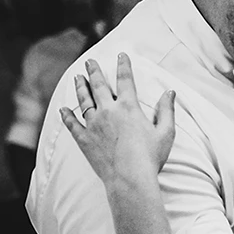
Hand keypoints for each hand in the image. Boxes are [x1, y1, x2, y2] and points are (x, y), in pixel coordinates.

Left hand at [60, 54, 175, 184]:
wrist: (129, 179)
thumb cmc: (150, 158)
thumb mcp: (166, 133)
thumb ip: (167, 110)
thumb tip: (170, 92)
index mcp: (128, 107)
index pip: (125, 80)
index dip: (123, 65)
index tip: (120, 55)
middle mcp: (108, 111)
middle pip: (99, 85)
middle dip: (94, 71)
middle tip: (89, 61)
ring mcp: (94, 125)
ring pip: (84, 101)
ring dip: (80, 87)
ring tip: (77, 78)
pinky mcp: (84, 140)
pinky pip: (73, 125)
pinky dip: (67, 116)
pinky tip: (63, 109)